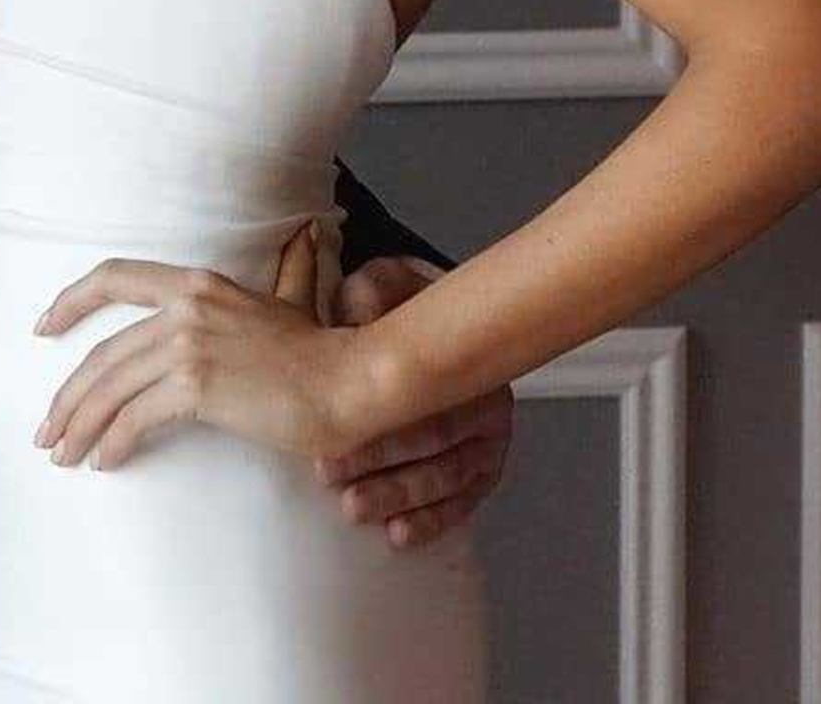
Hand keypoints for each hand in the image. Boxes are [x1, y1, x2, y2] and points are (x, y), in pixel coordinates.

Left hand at [32, 216, 375, 473]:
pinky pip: (135, 417)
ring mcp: (188, 344)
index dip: (72, 302)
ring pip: (110, 388)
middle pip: (103, 352)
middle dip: (68, 396)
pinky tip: (104, 461)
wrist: (347, 381)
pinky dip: (112, 442)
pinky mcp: (196, 385)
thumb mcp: (292, 297)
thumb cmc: (319, 349)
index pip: (114, 277)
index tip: (43, 328)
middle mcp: (184, 306)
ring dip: (79, 426)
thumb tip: (306, 234)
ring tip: (63, 454)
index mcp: (195, 282)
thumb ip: (287, 269)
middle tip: (48, 430)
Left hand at [314, 255, 514, 549]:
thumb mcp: (379, 284)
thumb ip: (370, 296)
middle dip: (381, 465)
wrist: (419, 318)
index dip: (380, 425)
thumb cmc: (393, 305)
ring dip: (399, 497)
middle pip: (435, 442)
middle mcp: (488, 401)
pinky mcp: (483, 472)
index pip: (425, 397)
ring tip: (355, 508)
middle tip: (331, 476)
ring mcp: (488, 441)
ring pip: (446, 477)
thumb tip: (357, 318)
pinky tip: (399, 535)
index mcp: (467, 354)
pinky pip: (461, 503)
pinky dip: (431, 521)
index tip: (331, 439)